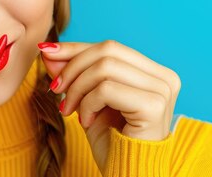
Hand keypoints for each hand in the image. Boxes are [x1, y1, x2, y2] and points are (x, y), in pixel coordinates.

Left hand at [39, 39, 180, 173]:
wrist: (127, 176)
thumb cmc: (111, 142)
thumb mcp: (87, 99)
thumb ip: (74, 73)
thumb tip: (48, 49)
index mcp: (153, 72)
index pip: (110, 47)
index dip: (76, 48)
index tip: (47, 53)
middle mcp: (164, 77)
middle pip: (108, 50)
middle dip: (73, 67)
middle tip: (55, 89)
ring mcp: (163, 91)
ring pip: (105, 67)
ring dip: (77, 87)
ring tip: (69, 109)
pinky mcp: (154, 106)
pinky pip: (107, 89)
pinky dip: (87, 103)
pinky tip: (86, 122)